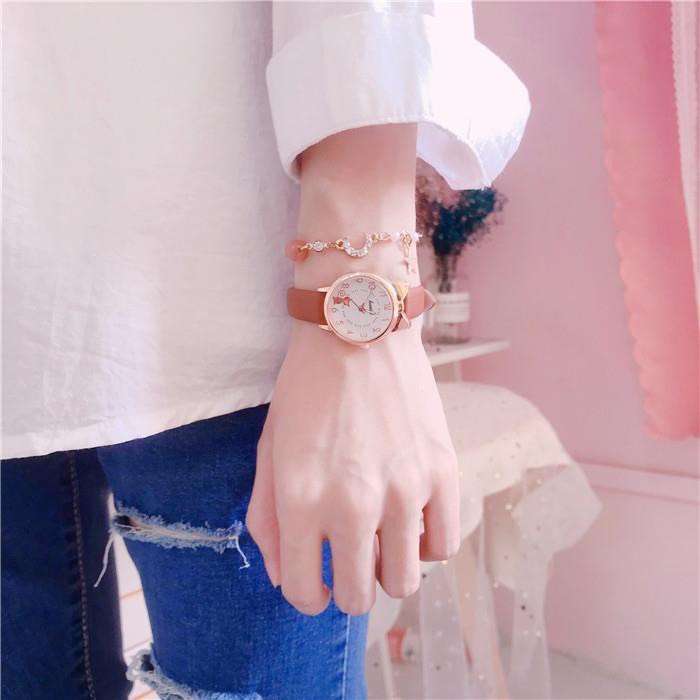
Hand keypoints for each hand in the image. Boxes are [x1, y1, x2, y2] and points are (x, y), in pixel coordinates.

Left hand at [246, 319, 460, 615]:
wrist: (359, 329)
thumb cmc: (307, 388)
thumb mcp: (270, 449)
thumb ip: (266, 520)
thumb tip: (282, 578)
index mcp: (300, 499)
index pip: (304, 592)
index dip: (306, 593)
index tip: (314, 579)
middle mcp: (353, 503)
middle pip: (359, 598)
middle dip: (348, 587)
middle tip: (348, 559)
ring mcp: (404, 490)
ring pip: (404, 582)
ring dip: (388, 570)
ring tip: (380, 538)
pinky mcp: (442, 472)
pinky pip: (443, 545)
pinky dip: (424, 543)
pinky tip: (410, 519)